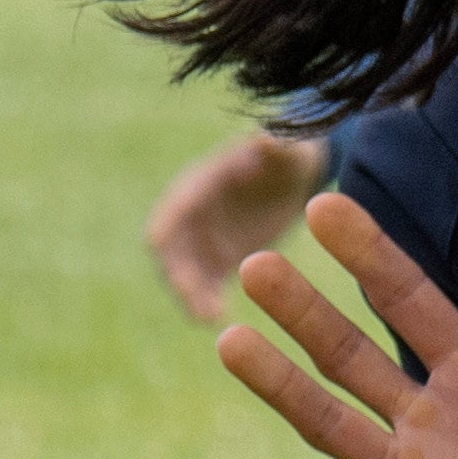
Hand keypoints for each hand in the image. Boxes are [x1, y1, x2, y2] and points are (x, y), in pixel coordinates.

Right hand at [145, 119, 327, 325]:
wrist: (298, 178)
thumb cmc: (293, 157)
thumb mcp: (290, 152)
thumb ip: (277, 149)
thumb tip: (269, 139)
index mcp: (203, 183)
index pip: (174, 206)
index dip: (167, 224)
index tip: (159, 246)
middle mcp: (193, 214)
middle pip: (170, 248)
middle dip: (176, 272)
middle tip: (192, 297)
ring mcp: (202, 240)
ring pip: (183, 273)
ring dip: (189, 294)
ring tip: (210, 317)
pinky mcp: (217, 261)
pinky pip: (203, 286)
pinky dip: (205, 302)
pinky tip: (219, 319)